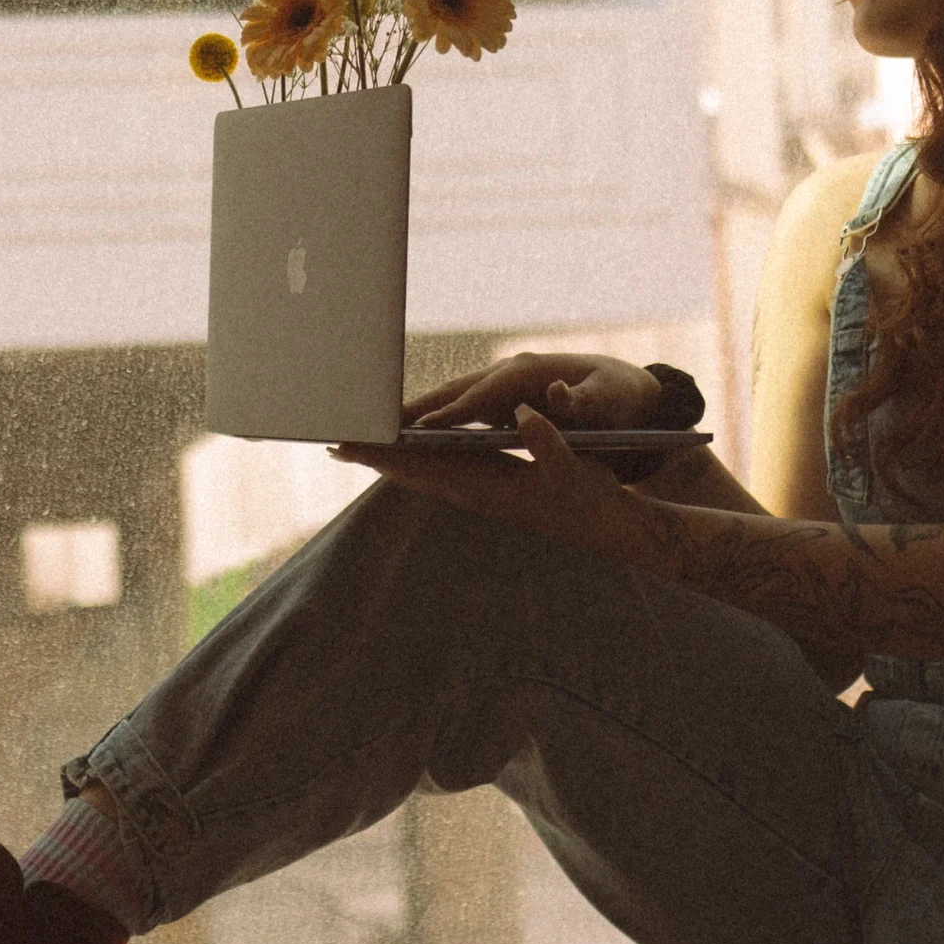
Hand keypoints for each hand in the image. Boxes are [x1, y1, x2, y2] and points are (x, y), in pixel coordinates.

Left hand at [335, 405, 635, 549]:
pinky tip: (407, 454)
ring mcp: (483, 494)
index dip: (386, 454)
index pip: (425, 468)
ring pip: (425, 476)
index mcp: (488, 487)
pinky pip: (442, 475)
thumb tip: (527, 416)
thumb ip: (550, 445)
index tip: (352, 444)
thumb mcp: (576, 468)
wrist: (609, 527)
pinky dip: (417, 463)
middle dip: (375, 458)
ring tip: (358, 447)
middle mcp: (477, 494)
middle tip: (333, 443)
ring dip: (391, 462)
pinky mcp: (491, 491)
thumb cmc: (593, 496)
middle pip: (414, 474)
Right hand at [404, 353, 663, 432]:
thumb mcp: (608, 399)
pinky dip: (431, 419)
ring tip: (378, 432)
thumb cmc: (616, 397)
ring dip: (416, 414)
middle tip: (376, 426)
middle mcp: (507, 373)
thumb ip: (583, 400)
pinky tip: (409, 435)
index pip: (481, 396)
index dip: (451, 412)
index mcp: (528, 373)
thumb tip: (558, 393)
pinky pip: (457, 408)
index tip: (420, 429)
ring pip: (450, 399)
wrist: (626, 391)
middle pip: (454, 392)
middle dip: (416, 409)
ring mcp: (500, 384)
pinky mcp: (499, 398)